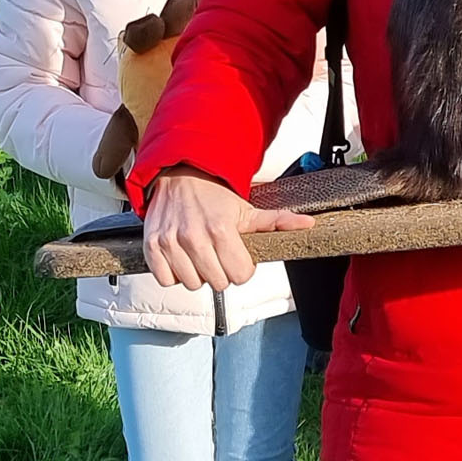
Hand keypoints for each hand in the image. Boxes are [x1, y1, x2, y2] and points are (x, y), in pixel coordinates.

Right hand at [141, 169, 315, 289]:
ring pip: (191, 284)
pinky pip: (165, 280)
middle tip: (217, 254)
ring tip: (199, 254)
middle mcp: (194, 237)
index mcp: (221, 230)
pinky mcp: (152, 246)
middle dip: (221, 272)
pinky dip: (174, 274)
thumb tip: (309, 224)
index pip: (240, 276)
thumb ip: (277, 221)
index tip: (236, 256)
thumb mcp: (247, 209)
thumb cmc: (214, 195)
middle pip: (217, 283)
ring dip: (197, 274)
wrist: (179, 175)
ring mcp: (171, 243)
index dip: (242, 269)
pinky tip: (181, 258)